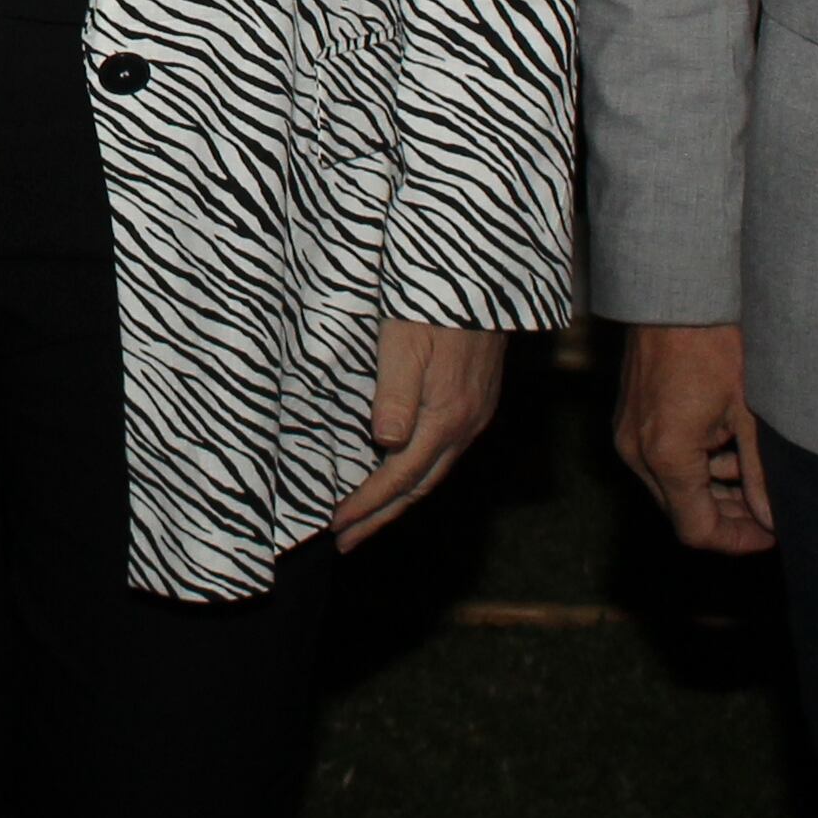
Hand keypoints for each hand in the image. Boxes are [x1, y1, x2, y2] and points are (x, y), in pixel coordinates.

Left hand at [333, 321, 505, 548]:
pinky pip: (445, 455)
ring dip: (399, 500)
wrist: (483, 276)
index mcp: (447, 416)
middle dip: (382, 517)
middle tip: (347, 541)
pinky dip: (418, 476)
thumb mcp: (405, 340)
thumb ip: (394, 393)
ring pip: (434, 473)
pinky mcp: (478, 402)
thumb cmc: (435, 301)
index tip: (335, 525)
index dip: (367, 504)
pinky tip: (403, 475)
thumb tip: (386, 443)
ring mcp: (476, 416)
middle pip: (419, 487)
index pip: (399, 477)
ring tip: (369, 520)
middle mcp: (467, 425)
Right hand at [616, 321, 779, 553]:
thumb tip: (773, 519)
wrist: (674, 292)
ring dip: (712, 490)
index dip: (737, 541)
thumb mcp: (750, 411)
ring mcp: (627, 435)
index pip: (697, 530)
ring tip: (751, 468)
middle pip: (681, 513)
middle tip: (768, 507)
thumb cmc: (715, 342)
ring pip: (671, 489)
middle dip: (728, 516)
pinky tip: (724, 443)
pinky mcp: (628, 419)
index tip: (771, 534)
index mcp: (668, 455)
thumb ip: (760, 473)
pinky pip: (658, 462)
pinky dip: (692, 466)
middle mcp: (637, 452)